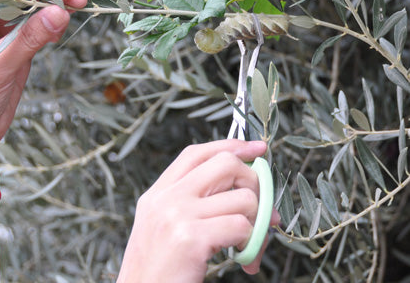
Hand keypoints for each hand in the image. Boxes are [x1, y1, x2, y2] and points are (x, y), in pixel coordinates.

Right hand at [117, 139, 279, 282]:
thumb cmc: (159, 271)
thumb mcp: (162, 227)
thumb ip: (192, 203)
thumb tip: (242, 189)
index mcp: (157, 194)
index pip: (197, 153)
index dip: (230, 146)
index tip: (256, 148)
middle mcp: (165, 198)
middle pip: (225, 164)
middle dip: (253, 182)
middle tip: (259, 209)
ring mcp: (177, 215)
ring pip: (243, 198)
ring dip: (258, 223)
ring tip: (249, 244)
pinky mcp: (191, 238)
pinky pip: (242, 227)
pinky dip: (252, 243)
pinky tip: (243, 259)